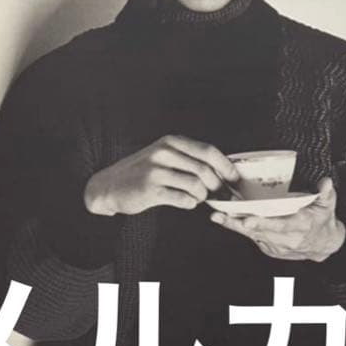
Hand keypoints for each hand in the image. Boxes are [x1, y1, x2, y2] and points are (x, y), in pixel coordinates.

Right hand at [84, 134, 240, 216]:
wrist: (109, 185)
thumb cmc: (142, 171)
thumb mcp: (163, 155)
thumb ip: (187, 158)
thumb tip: (222, 171)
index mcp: (170, 141)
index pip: (207, 150)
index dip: (226, 165)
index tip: (235, 178)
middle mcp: (164, 152)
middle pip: (205, 169)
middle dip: (218, 185)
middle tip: (221, 194)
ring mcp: (156, 171)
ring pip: (196, 185)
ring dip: (202, 196)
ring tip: (198, 198)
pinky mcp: (151, 190)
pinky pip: (183, 199)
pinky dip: (190, 203)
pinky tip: (186, 202)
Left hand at [209, 177, 345, 260]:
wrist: (323, 245)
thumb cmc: (323, 221)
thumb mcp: (328, 206)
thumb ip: (325, 193)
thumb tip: (325, 182)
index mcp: (301, 226)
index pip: (281, 225)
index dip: (264, 223)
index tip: (248, 220)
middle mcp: (287, 239)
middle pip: (260, 231)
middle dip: (239, 224)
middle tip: (221, 215)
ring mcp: (277, 245)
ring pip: (252, 236)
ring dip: (234, 226)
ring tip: (217, 216)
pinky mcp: (270, 248)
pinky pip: (252, 238)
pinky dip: (238, 229)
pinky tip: (224, 219)